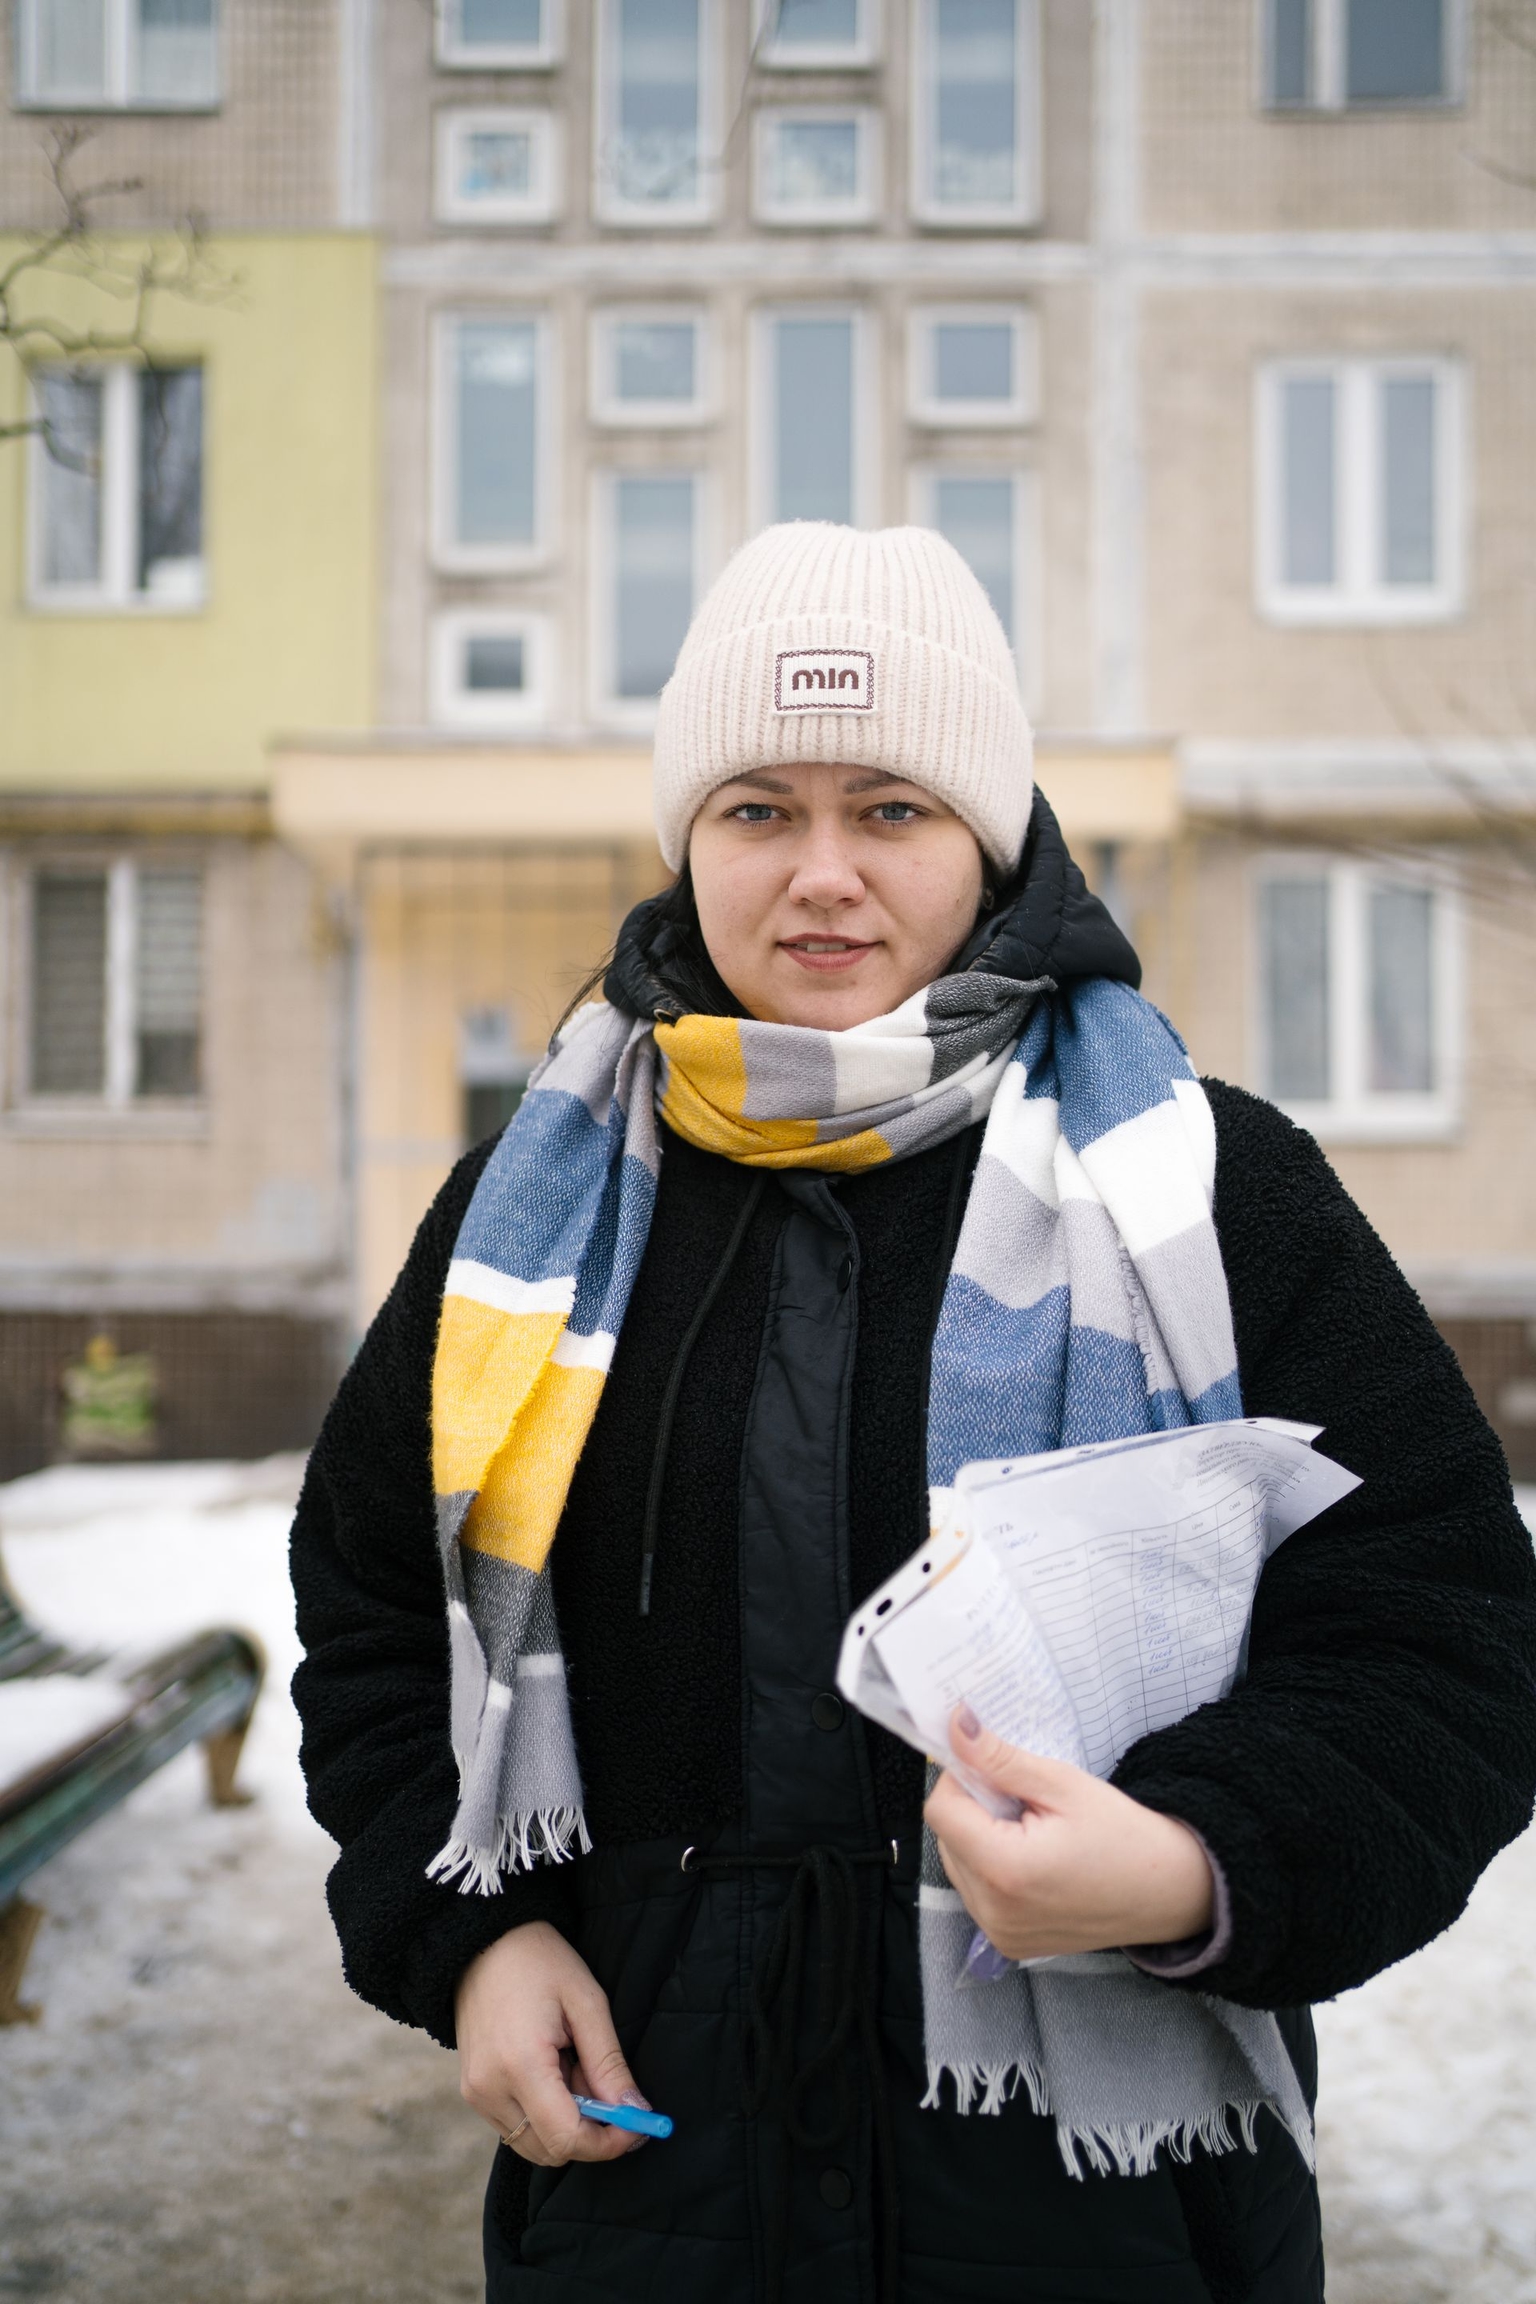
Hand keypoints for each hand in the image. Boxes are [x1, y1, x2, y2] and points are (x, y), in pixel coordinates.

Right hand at [455, 1921, 649, 2165]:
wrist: (483, 1939)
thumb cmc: (539, 1960)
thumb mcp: (586, 2002)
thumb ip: (609, 2064)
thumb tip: (635, 2113)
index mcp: (520, 2064)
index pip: (567, 2138)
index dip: (608, 2143)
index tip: (637, 2128)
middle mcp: (489, 2089)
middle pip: (550, 2151)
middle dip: (588, 2133)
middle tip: (606, 2088)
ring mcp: (475, 2094)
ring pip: (532, 2144)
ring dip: (564, 2124)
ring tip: (574, 2070)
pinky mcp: (471, 2092)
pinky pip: (514, 2128)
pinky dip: (542, 2116)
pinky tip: (552, 2074)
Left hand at [923, 1709, 1214, 1962]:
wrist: (1168, 1891)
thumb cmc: (1123, 1835)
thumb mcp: (1063, 1784)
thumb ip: (1001, 1759)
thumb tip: (957, 1725)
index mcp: (1005, 1870)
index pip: (940, 1809)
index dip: (961, 1779)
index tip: (994, 1770)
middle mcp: (994, 1911)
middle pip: (948, 1837)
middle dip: (975, 1809)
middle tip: (1025, 1802)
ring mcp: (1000, 1933)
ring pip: (959, 1863)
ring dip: (981, 1839)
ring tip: (1033, 1832)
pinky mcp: (1009, 1943)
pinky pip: (977, 1892)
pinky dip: (993, 1869)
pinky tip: (1034, 1860)